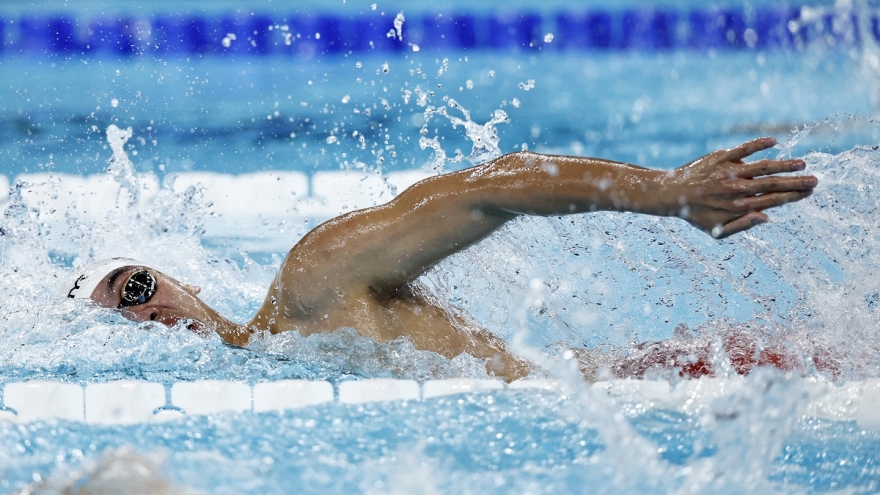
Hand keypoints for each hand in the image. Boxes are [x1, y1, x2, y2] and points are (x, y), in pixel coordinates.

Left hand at [663, 137, 817, 238]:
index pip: (773, 200)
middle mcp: (737, 189)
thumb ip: (741, 226)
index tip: (809, 193)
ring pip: (763, 166)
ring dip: (784, 165)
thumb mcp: (716, 231)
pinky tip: (774, 142)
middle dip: (796, 182)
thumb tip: (766, 218)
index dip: (793, 196)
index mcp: (739, 207)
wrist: (671, 195)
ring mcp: (730, 172)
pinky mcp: (721, 157)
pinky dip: (758, 144)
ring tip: (801, 164)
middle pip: (773, 184)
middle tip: (815, 180)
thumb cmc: (696, 214)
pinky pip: (743, 149)